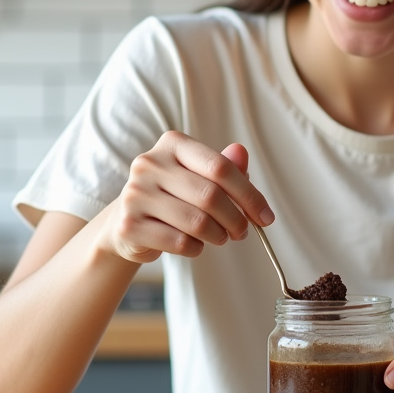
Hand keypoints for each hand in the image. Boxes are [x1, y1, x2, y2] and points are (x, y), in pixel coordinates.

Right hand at [100, 131, 274, 263]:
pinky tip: (194, 244)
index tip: (266, 217)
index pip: (220, 167)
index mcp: (172, 144)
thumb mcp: (199, 176)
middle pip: (210, 196)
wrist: (127, 221)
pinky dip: (196, 248)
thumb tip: (242, 153)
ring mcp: (135, 193)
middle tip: (242, 232)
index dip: (249, 195)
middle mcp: (149, 164)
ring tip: (220, 237)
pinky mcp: (129, 224)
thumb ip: (223, 167)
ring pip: (197, 222)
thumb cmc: (173, 195)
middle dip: (236, 220)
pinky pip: (179, 242)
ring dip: (218, 236)